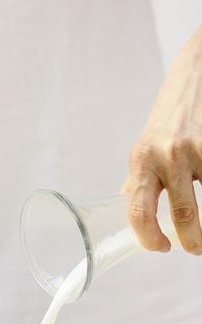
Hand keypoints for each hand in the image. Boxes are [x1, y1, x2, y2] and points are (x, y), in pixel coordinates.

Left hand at [126, 26, 201, 253]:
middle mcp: (168, 154)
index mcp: (142, 160)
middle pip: (182, 214)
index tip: (160, 248)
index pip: (138, 210)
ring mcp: (199, 149)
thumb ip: (140, 180)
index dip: (148, 238)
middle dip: (192, 240)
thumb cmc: (170, 118)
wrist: (195, 75)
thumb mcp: (145, 148)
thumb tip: (128, 208)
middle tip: (195, 247)